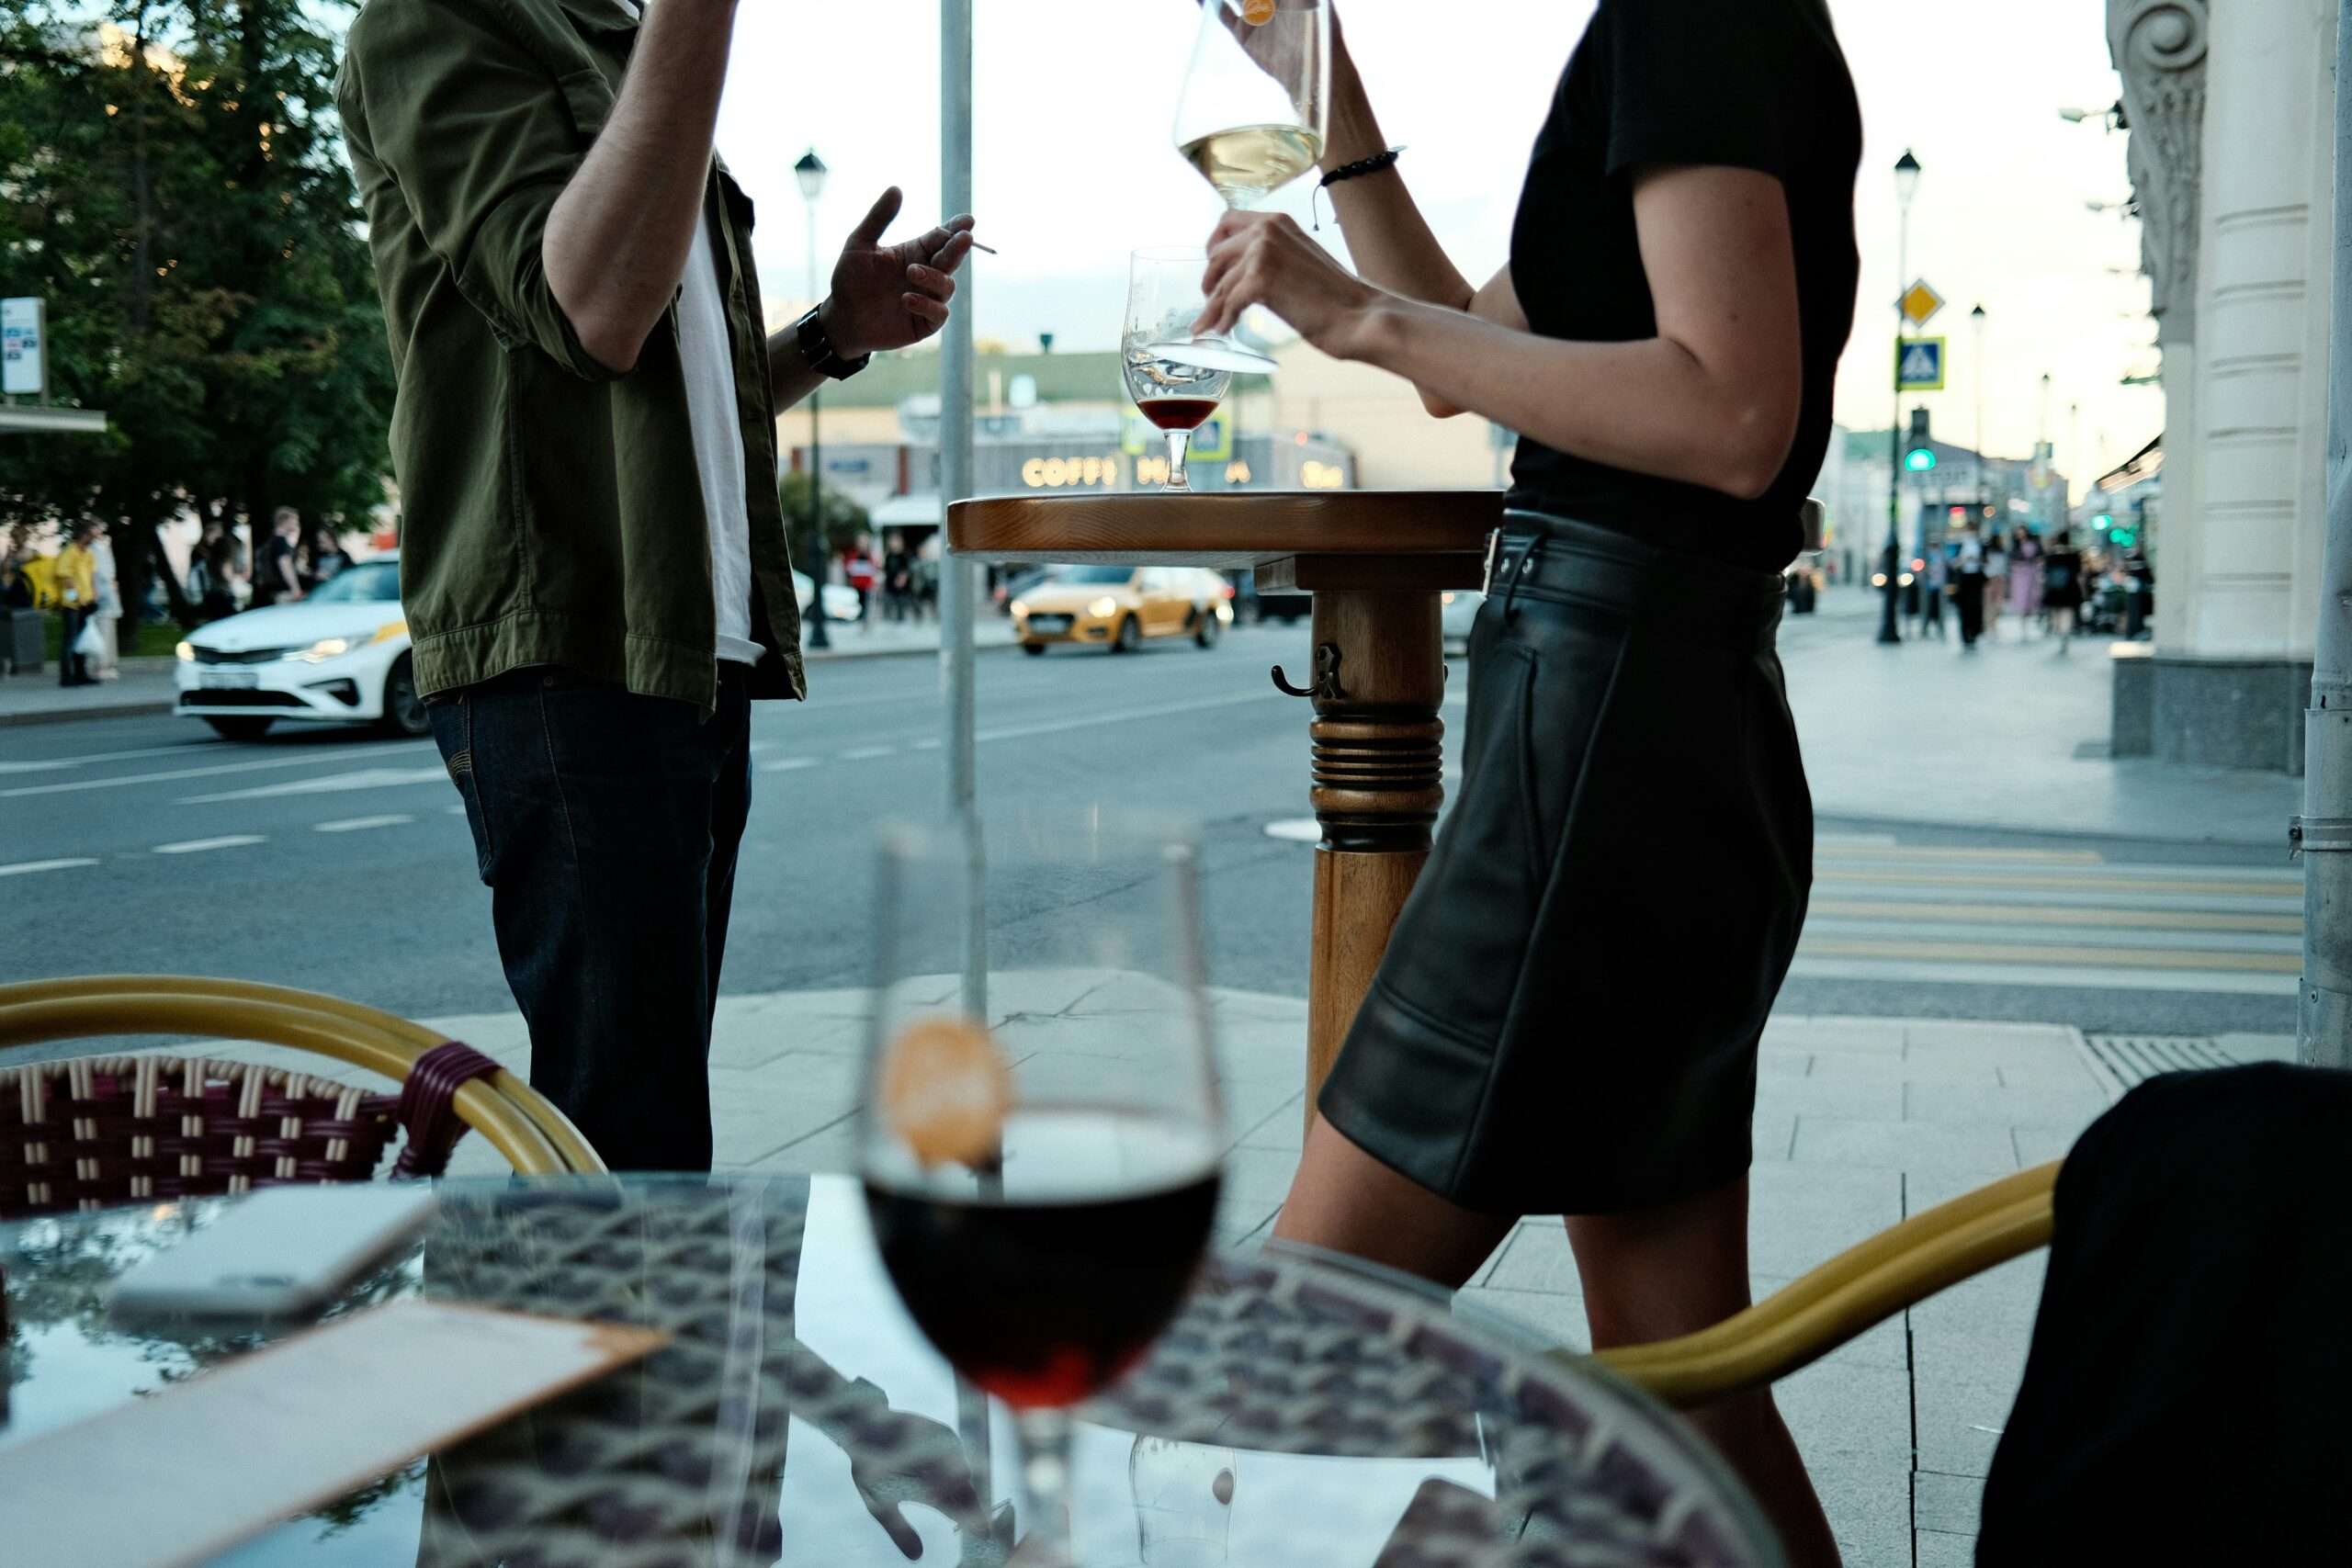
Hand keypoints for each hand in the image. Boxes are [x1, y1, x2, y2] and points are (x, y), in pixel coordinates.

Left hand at [821, 187, 975, 359]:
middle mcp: (926, 274)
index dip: (956, 229)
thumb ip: (879, 218)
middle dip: (959, 248)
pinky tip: (907, 299)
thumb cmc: (850, 279)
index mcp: (915, 252)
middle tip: (964, 238)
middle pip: (951, 259)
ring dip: (934, 277)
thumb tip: (897, 188)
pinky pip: (939, 313)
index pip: (941, 237)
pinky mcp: (925, 323)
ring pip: (947, 286)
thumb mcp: (859, 243)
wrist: (841, 318)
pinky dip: (927, 304)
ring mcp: (928, 299)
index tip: (967, 221)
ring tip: (912, 272)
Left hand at [1194, 209, 1381, 358]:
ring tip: (1211, 324)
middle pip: (1217, 253)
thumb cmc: (1336, 297)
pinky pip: (1227, 302)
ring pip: (1220, 282)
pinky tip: (1226, 329)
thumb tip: (1242, 272)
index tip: (1214, 267)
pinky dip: (1223, 319)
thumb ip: (1273, 256)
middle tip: (1210, 300)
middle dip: (1210, 279)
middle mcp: (1267, 229)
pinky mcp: (1260, 279)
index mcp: (1278, 221)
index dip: (1214, 245)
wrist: (1360, 315)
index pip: (1227, 221)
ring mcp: (1262, 252)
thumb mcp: (1300, 260)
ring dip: (1212, 307)